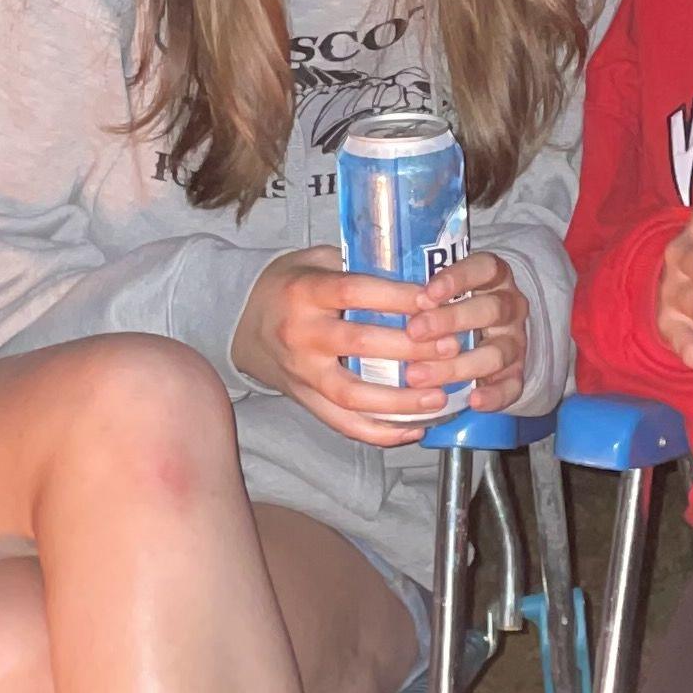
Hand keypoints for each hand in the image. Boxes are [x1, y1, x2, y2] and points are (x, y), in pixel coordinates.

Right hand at [232, 247, 492, 445]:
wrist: (242, 324)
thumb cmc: (292, 286)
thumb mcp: (316, 260)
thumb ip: (358, 266)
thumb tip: (418, 273)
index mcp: (304, 292)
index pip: (355, 291)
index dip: (397, 296)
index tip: (434, 299)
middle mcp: (300, 334)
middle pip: (360, 344)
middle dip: (411, 349)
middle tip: (451, 348)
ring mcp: (301, 372)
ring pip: (352, 394)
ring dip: (400, 400)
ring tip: (439, 398)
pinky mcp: (304, 400)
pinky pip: (342, 423)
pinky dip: (379, 432)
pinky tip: (413, 429)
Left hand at [406, 250, 532, 413]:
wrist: (490, 331)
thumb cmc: (454, 304)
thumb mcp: (445, 288)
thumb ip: (423, 291)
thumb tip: (377, 296)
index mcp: (495, 279)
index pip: (485, 268)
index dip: (458, 278)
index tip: (426, 294)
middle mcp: (510, 307)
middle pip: (490, 309)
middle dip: (450, 321)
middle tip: (413, 332)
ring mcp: (515, 341)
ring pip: (496, 352)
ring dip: (458, 365)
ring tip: (419, 375)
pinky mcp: (517, 372)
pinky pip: (513, 386)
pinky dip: (495, 395)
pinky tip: (473, 401)